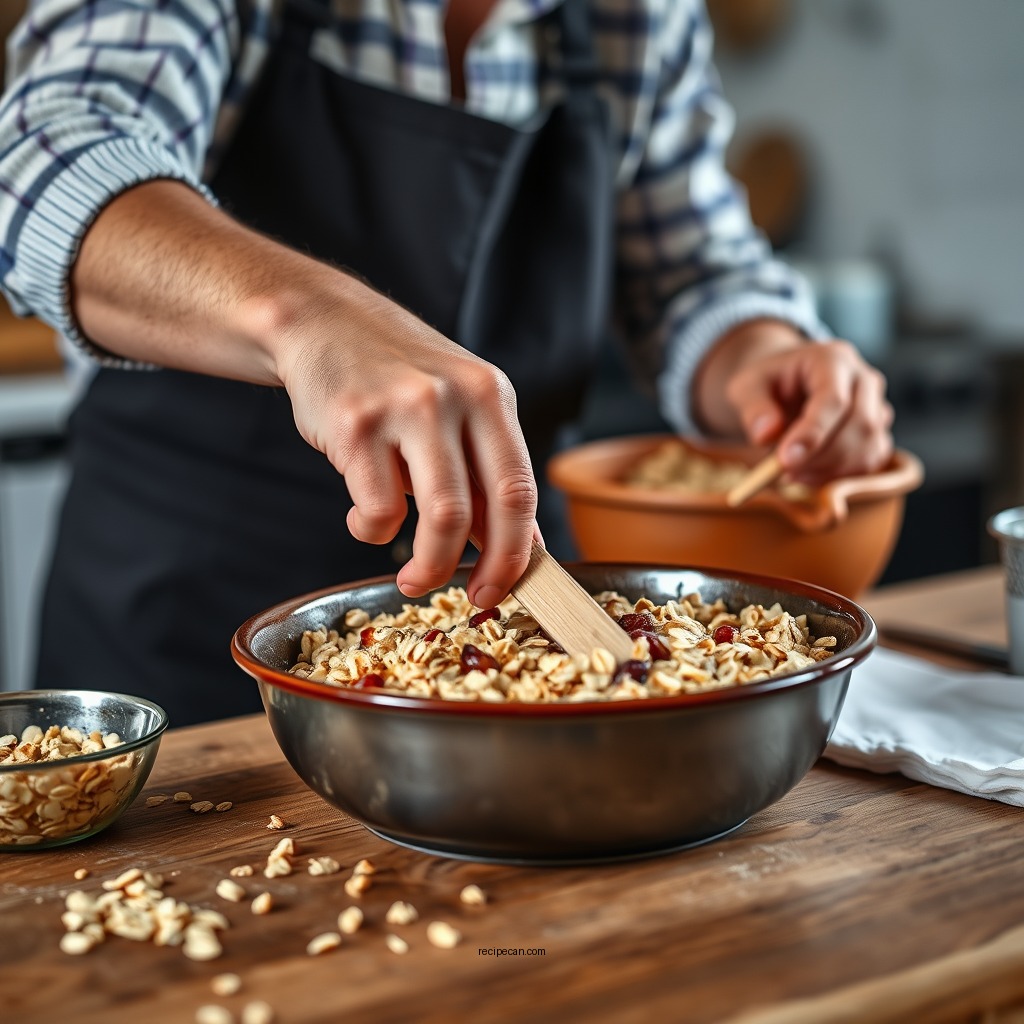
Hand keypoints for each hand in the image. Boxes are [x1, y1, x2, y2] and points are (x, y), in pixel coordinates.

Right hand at [70, 181, 537, 606]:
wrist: (322, 323)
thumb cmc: (395, 379)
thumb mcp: (456, 411)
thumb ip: (484, 474)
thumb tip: (520, 551)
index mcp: (491, 396)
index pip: (521, 488)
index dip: (518, 552)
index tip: (504, 588)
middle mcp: (457, 396)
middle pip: (486, 508)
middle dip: (481, 569)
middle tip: (466, 597)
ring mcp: (407, 406)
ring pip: (439, 516)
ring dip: (428, 565)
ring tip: (412, 579)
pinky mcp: (356, 423)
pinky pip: (378, 508)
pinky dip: (373, 531)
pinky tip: (364, 516)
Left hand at [693, 319, 893, 483]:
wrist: (785, 383)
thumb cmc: (767, 383)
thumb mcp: (747, 387)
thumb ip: (754, 408)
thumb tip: (765, 435)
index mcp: (833, 359)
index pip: (833, 399)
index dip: (812, 433)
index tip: (785, 460)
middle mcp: (864, 379)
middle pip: (859, 424)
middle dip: (819, 456)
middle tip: (782, 471)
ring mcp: (877, 406)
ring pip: (868, 447)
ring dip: (828, 470)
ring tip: (790, 472)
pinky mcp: (877, 433)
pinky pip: (869, 462)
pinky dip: (838, 476)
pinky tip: (807, 474)